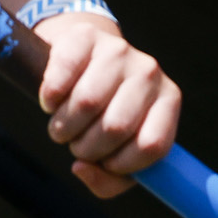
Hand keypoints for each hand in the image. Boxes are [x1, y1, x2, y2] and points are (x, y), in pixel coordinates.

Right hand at [25, 14, 180, 197]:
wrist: (83, 59)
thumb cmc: (104, 115)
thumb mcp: (116, 152)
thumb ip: (108, 180)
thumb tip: (81, 169)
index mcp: (168, 101)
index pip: (151, 146)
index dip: (120, 165)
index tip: (105, 162)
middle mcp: (150, 73)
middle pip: (115, 128)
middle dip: (86, 147)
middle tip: (76, 142)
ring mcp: (120, 51)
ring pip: (86, 104)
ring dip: (63, 126)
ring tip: (62, 125)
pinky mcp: (85, 37)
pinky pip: (60, 80)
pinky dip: (49, 100)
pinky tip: (52, 100)